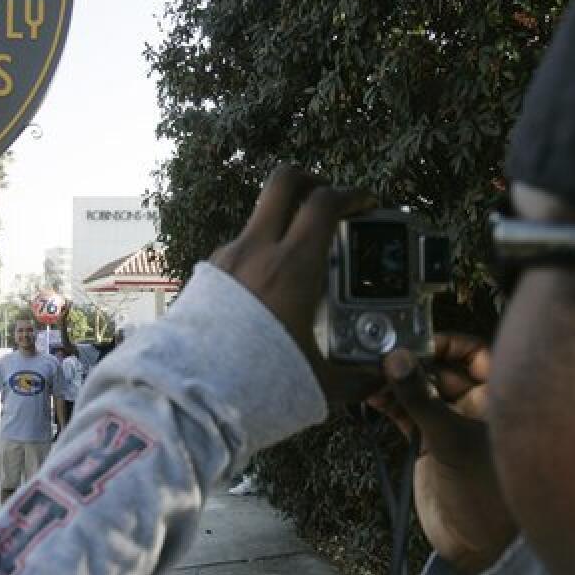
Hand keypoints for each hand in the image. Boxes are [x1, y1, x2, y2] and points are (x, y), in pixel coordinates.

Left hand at [210, 164, 378, 399]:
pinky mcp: (207, 275)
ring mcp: (228, 258)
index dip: (352, 194)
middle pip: (284, 181)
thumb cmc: (257, 384)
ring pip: (259, 217)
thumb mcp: (320, 381)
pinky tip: (269, 292)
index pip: (325, 203)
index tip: (365, 203)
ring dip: (283, 224)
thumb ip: (358, 376)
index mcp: (293, 267)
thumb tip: (384, 377)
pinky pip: (240, 250)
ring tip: (300, 258)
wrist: (191, 395)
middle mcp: (257, 251)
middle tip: (327, 199)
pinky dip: (261, 256)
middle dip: (311, 179)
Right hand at [368, 335, 517, 574]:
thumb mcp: (448, 438)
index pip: (477, 354)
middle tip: (386, 353)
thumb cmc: (481, 490)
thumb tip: (395, 357)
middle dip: (415, 362)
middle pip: (443, 371)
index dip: (450, 344)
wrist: (472, 544)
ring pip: (422, 393)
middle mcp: (475, 408)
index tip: (419, 341)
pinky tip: (371, 395)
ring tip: (371, 374)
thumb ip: (418, 398)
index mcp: (496, 400)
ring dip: (398, 383)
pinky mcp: (429, 444)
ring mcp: (451, 426)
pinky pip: (408, 414)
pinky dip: (391, 404)